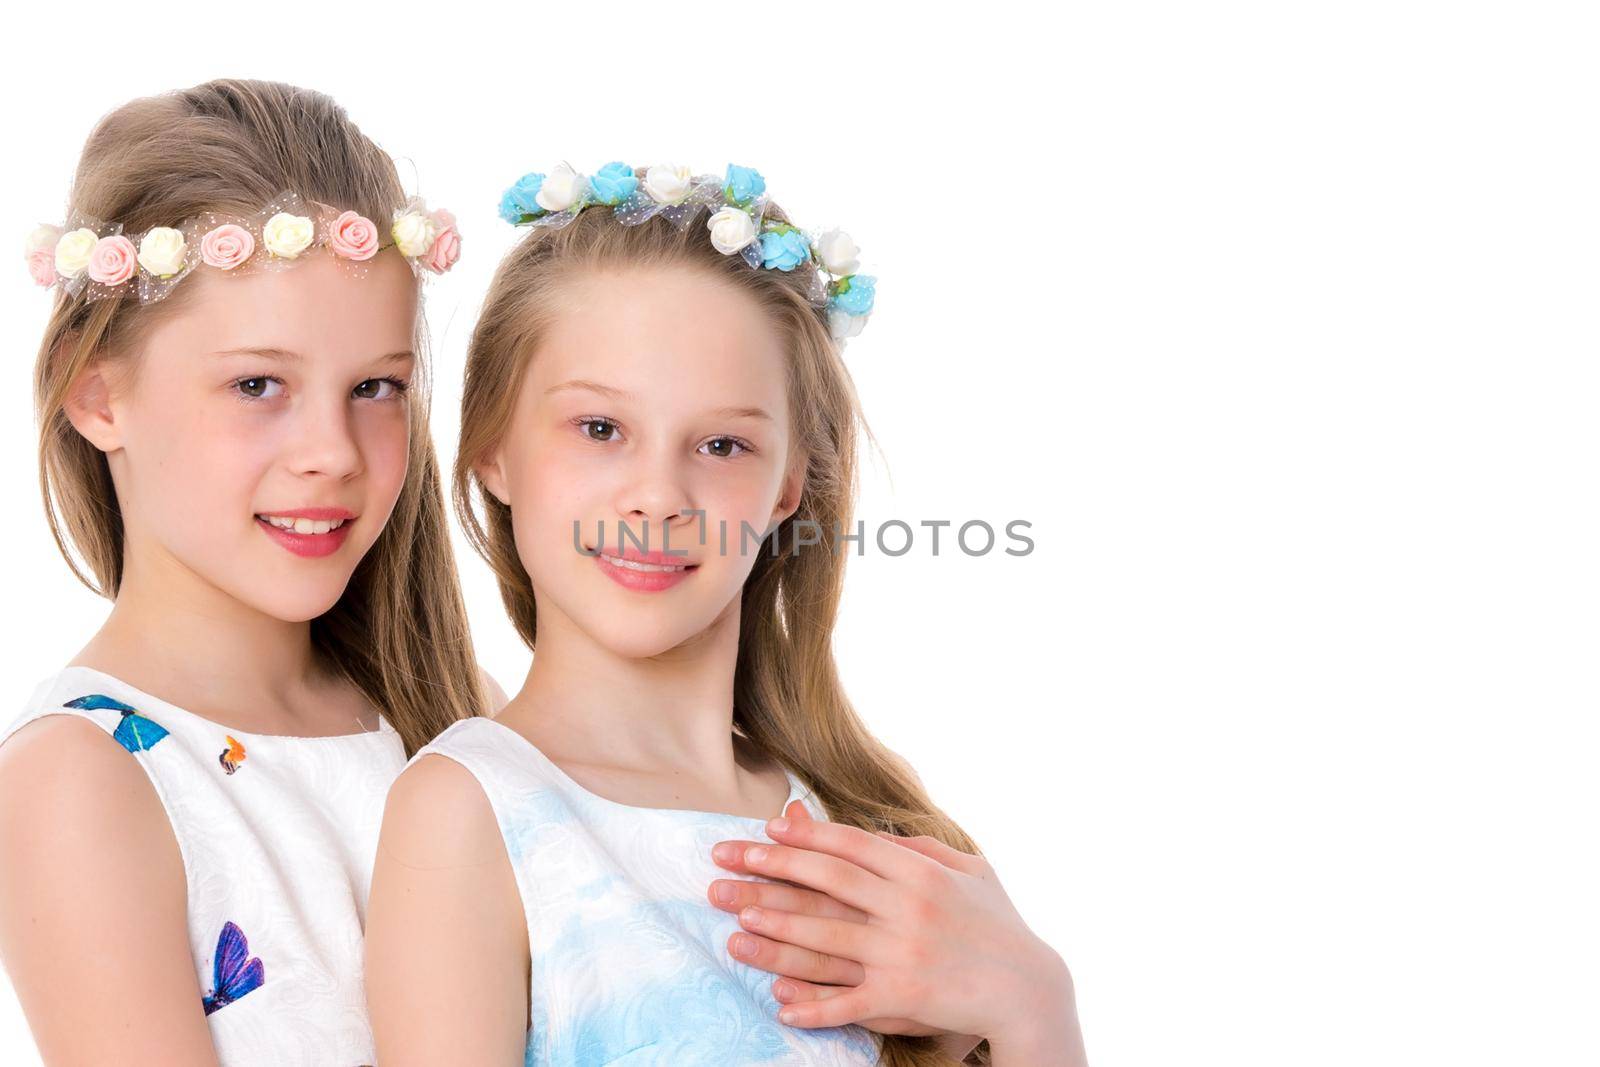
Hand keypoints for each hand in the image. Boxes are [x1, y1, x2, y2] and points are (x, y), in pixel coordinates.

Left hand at [708, 803, 1078, 1059]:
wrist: (1030, 988)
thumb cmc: (999, 925)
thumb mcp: (972, 871)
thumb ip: (924, 849)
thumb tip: (876, 833)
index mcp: (920, 873)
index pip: (852, 845)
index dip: (807, 835)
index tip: (768, 829)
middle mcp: (907, 908)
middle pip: (827, 882)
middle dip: (771, 869)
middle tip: (727, 860)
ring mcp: (903, 954)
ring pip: (825, 938)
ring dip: (774, 930)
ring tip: (733, 922)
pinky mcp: (904, 999)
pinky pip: (848, 1003)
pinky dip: (813, 1007)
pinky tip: (778, 1005)